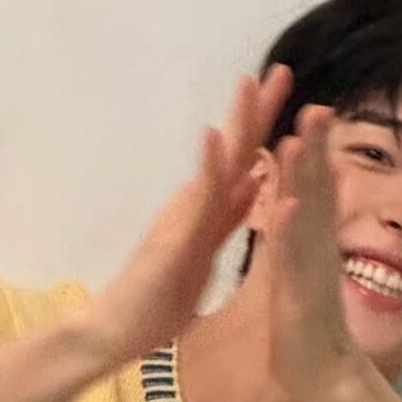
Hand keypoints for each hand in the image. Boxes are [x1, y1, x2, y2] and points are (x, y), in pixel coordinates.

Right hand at [88, 65, 292, 366]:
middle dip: (258, 110)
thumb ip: (227, 217)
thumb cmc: (157, 299)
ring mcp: (185, 217)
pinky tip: (215, 134)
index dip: (267, 128)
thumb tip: (253, 184)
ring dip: (236, 122)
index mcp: (209, 210)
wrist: (114, 332)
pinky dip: (210, 166)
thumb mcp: (205, 251)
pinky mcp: (176, 237)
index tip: (287, 95)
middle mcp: (197, 204)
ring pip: (220, 163)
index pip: (246, 162)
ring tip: (250, 80)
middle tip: (282, 69)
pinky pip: (198, 199)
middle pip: (236, 150)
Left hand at [263, 104, 359, 401]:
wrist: (326, 380)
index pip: (312, 192)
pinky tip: (289, 204)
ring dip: (305, 178)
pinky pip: (293, 260)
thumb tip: (303, 224)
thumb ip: (303, 250)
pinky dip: (291, 231)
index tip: (310, 117)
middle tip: (316, 106)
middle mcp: (316, 252)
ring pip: (307, 216)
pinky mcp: (298, 296)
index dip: (312, 155)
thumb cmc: (309, 334)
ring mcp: (310, 271)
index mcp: (310, 247)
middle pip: (318, 191)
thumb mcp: (303, 280)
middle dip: (315, 149)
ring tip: (301, 137)